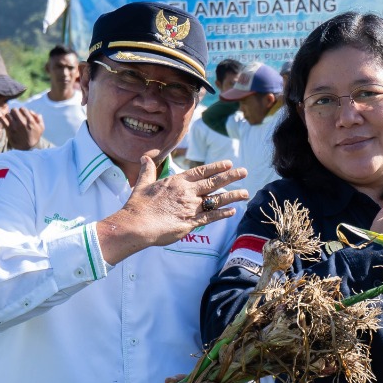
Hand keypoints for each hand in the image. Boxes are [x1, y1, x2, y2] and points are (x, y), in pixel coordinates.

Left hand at [5, 107, 44, 150]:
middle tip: (15, 115)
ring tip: (10, 119)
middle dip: (14, 112)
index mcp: (30, 121)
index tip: (22, 114)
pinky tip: (2, 118)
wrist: (26, 147)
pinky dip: (1, 118)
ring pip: (8, 114)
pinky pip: (2, 120)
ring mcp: (14, 126)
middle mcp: (22, 122)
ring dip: (9, 116)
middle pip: (14, 110)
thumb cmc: (34, 137)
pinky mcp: (9, 130)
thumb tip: (34, 113)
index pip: (22, 109)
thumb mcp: (41, 128)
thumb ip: (39, 119)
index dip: (21, 110)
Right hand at [95, 158, 248, 265]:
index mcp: (177, 182)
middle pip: (213, 183)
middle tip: (245, 172)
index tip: (228, 164)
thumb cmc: (138, 206)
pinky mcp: (191, 223)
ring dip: (232, 196)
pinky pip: (210, 218)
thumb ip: (147, 170)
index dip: (216, 167)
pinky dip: (222, 214)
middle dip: (230, 177)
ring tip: (245, 193)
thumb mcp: (142, 184)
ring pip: (216, 200)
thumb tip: (144, 157)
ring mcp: (190, 207)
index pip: (200, 172)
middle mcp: (187, 192)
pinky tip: (232, 211)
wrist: (137, 225)